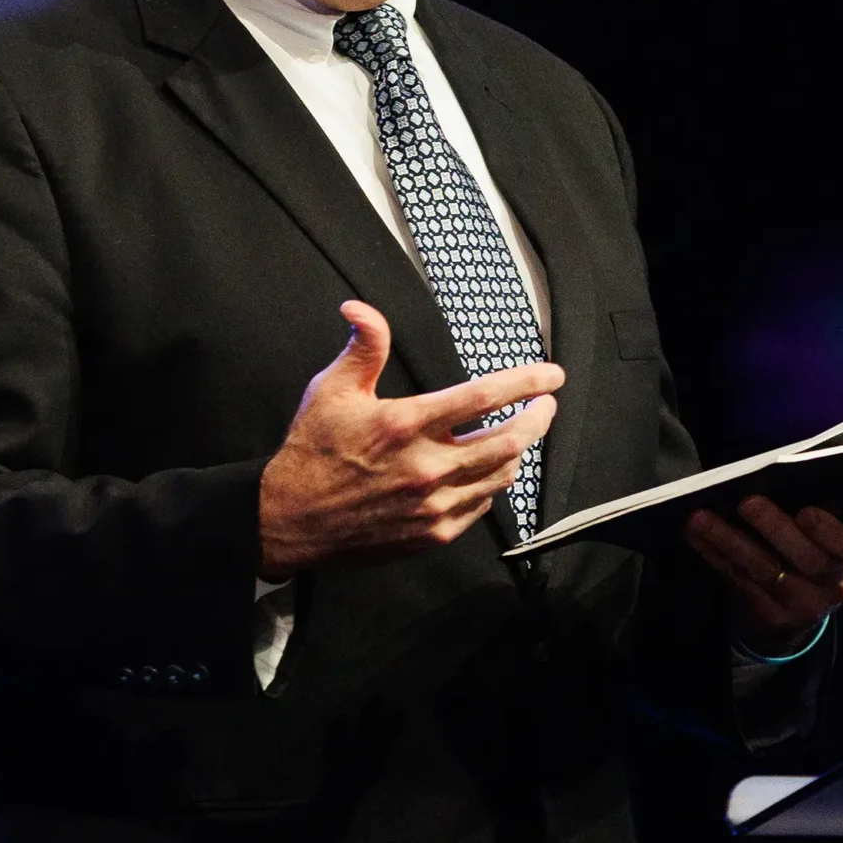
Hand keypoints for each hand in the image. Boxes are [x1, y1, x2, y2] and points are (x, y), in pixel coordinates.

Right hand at [258, 300, 563, 578]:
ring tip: (522, 434)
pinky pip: (481, 508)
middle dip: (538, 418)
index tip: (550, 375)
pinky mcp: (431, 533)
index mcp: (406, 425)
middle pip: (509, 440)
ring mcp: (433, 505)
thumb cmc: (312, 452)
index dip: (525, 382)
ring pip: (501, 477)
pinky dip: (493, 485)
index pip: (483, 396)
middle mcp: (427, 466)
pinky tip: (489, 471)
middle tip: (546, 404)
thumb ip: (363, 346)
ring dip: (520, 452)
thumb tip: (362, 308)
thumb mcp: (332, 389)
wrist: (292, 520)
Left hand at [683, 496, 842, 654]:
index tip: (807, 513)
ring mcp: (801, 604)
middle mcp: (834, 584)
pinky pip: (737, 579)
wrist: (799, 606)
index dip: (833, 533)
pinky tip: (693, 532)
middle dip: (775, 529)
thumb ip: (823, 502)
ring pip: (765, 571)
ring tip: (701, 516)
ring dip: (730, 540)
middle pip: (808, 560)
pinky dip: (712, 552)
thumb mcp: (831, 528)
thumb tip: (788, 465)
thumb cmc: (816, 542)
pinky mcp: (768, 614)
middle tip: (748, 502)